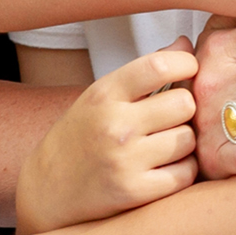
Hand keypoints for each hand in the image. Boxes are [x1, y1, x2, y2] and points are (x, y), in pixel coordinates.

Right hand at [16, 41, 198, 234]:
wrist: (46, 190)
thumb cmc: (79, 137)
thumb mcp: (102, 96)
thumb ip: (144, 71)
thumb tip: (185, 42)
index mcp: (104, 94)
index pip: (159, 65)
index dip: (185, 64)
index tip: (189, 70)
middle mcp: (114, 124)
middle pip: (184, 104)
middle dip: (184, 109)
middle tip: (171, 118)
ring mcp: (125, 160)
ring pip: (188, 140)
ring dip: (184, 143)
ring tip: (165, 145)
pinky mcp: (134, 192)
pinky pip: (185, 174)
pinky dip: (183, 171)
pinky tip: (166, 168)